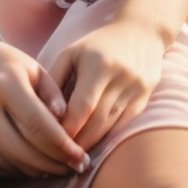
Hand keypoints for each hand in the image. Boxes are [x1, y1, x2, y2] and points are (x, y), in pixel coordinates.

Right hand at [0, 31, 91, 180]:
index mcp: (6, 82)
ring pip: (6, 160)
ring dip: (34, 171)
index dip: (63, 147)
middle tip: (73, 169)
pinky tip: (28, 168)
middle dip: (53, 164)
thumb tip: (68, 122)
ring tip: (54, 170)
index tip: (81, 159)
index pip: (39, 124)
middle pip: (23, 148)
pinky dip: (12, 169)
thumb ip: (51, 92)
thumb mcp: (28, 65)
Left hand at [48, 21, 165, 153]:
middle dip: (79, 141)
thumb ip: (55, 79)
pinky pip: (125, 124)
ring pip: (112, 126)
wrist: (141, 32)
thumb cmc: (97, 45)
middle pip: (98, 120)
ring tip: (75, 154)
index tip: (52, 140)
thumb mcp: (71, 53)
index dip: (68, 127)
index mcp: (99, 63)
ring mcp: (137, 88)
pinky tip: (95, 144)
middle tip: (61, 155)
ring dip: (93, 142)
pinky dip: (108, 136)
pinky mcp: (145, 97)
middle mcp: (121, 76)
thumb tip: (42, 112)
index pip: (82, 105)